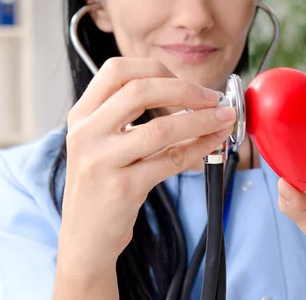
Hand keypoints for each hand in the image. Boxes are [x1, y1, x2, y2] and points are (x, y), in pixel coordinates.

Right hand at [57, 57, 235, 274]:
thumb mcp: (99, 142)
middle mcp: (86, 133)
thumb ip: (125, 115)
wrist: (84, 237)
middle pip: (140, 90)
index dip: (156, 68)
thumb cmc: (99, 185)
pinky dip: (200, 146)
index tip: (183, 80)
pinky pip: (171, 160)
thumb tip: (184, 93)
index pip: (117, 70)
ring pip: (161, 128)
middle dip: (185, 89)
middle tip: (212, 97)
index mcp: (81, 115)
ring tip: (224, 117)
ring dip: (201, 119)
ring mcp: (102, 161)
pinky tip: (215, 142)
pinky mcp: (122, 188)